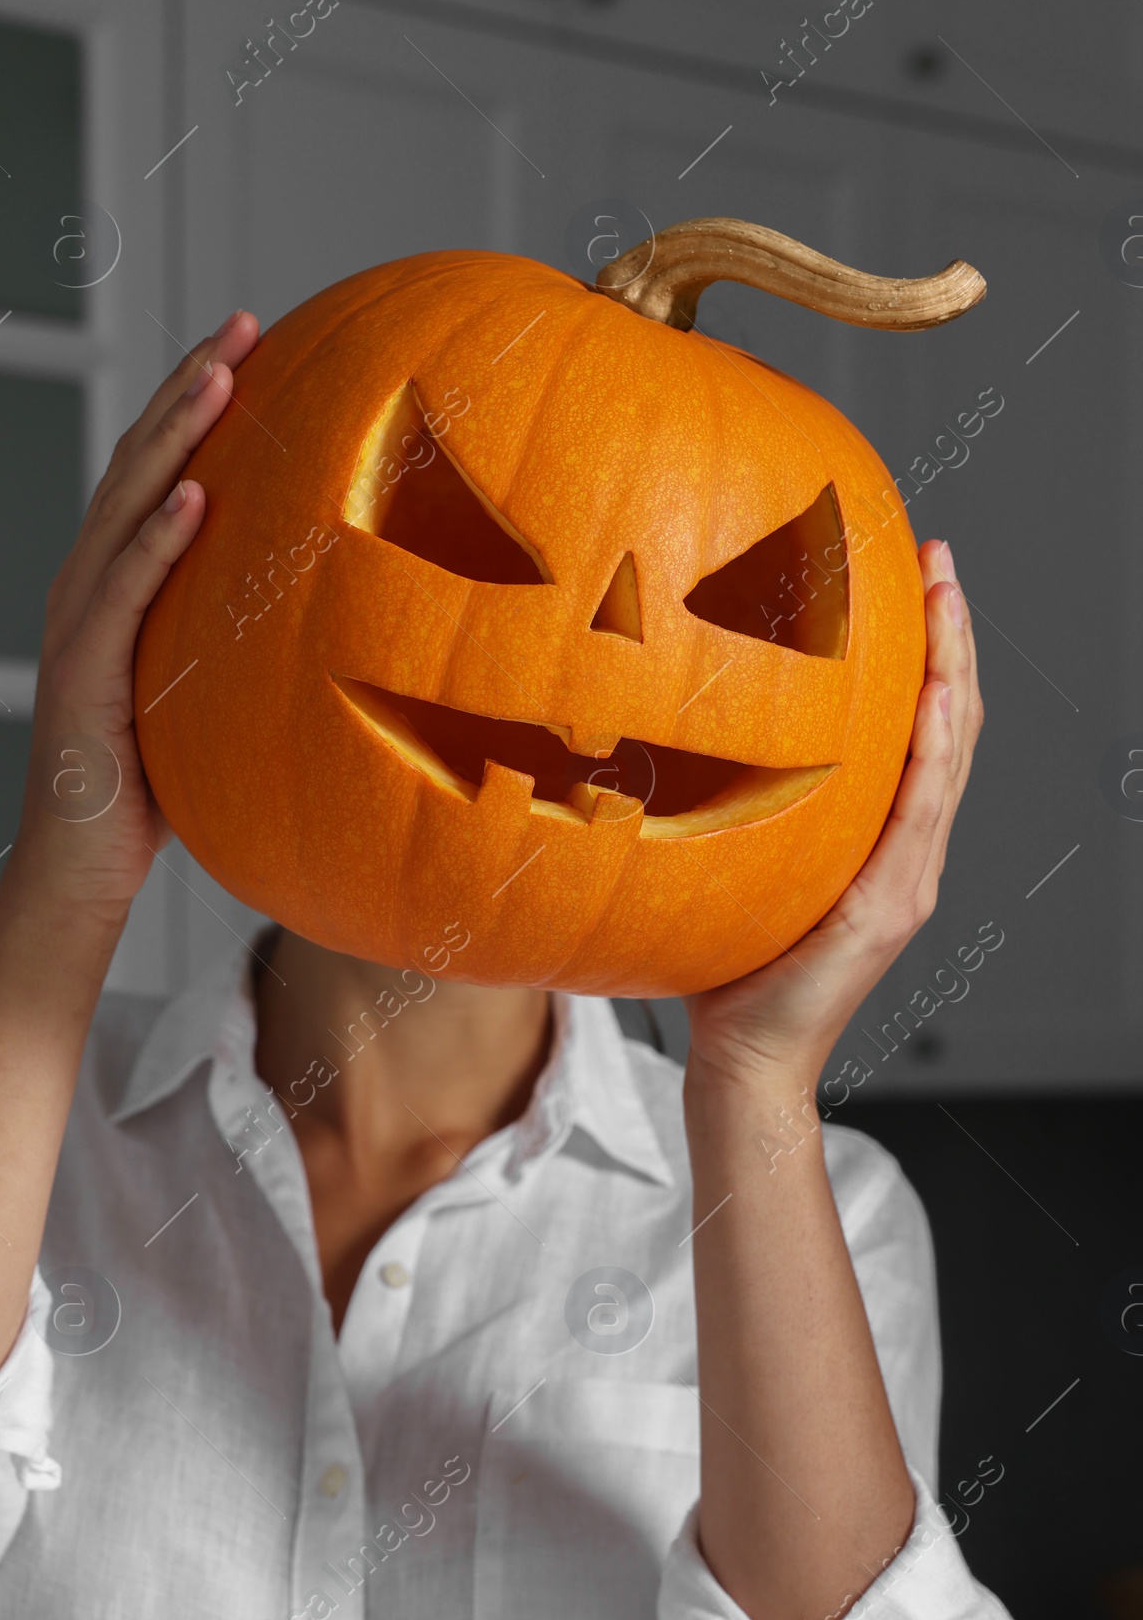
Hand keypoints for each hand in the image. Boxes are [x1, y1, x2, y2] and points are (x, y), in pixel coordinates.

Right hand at [0, 308, 260, 924]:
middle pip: (137, 468)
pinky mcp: (83, 674)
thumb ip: (238, 649)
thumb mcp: (205, 703)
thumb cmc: (149, 798)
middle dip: (189, 389)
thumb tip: (329, 620)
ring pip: (125, 511)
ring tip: (222, 376)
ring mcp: (77, 628)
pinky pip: (124, 595)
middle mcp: (86, 591)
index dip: (195, 405)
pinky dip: (158, 542)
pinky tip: (198, 495)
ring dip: (175, 438)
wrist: (78, 875)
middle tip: (244, 322)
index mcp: (114, 589)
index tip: (252, 344)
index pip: (156, 476)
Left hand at [683, 538, 982, 1093]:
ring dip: (952, 669)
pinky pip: (918, 813)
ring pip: (949, 755)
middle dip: (950, 635)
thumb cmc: (722, 971)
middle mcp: (907, 855)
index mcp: (879, 842)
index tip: (912, 575)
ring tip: (945, 595)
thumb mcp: (732, 863)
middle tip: (937, 556)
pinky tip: (931, 695)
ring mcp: (906, 882)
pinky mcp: (887, 909)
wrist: (740, 1063)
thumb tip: (668, 722)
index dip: (925, 652)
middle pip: (950, 724)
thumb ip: (734, 805)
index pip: (917, 728)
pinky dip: (931, 749)